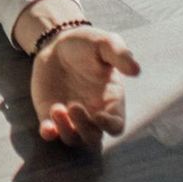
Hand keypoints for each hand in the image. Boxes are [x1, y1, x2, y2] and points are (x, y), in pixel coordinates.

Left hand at [29, 26, 140, 149]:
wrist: (58, 42)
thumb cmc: (88, 44)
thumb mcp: (105, 43)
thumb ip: (120, 54)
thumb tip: (136, 70)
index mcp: (111, 102)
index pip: (116, 126)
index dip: (109, 126)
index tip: (99, 115)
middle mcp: (93, 115)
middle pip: (93, 137)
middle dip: (84, 127)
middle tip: (74, 106)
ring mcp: (71, 117)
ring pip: (73, 138)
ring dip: (65, 130)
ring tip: (57, 108)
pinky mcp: (50, 115)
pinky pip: (51, 133)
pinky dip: (50, 134)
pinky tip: (47, 128)